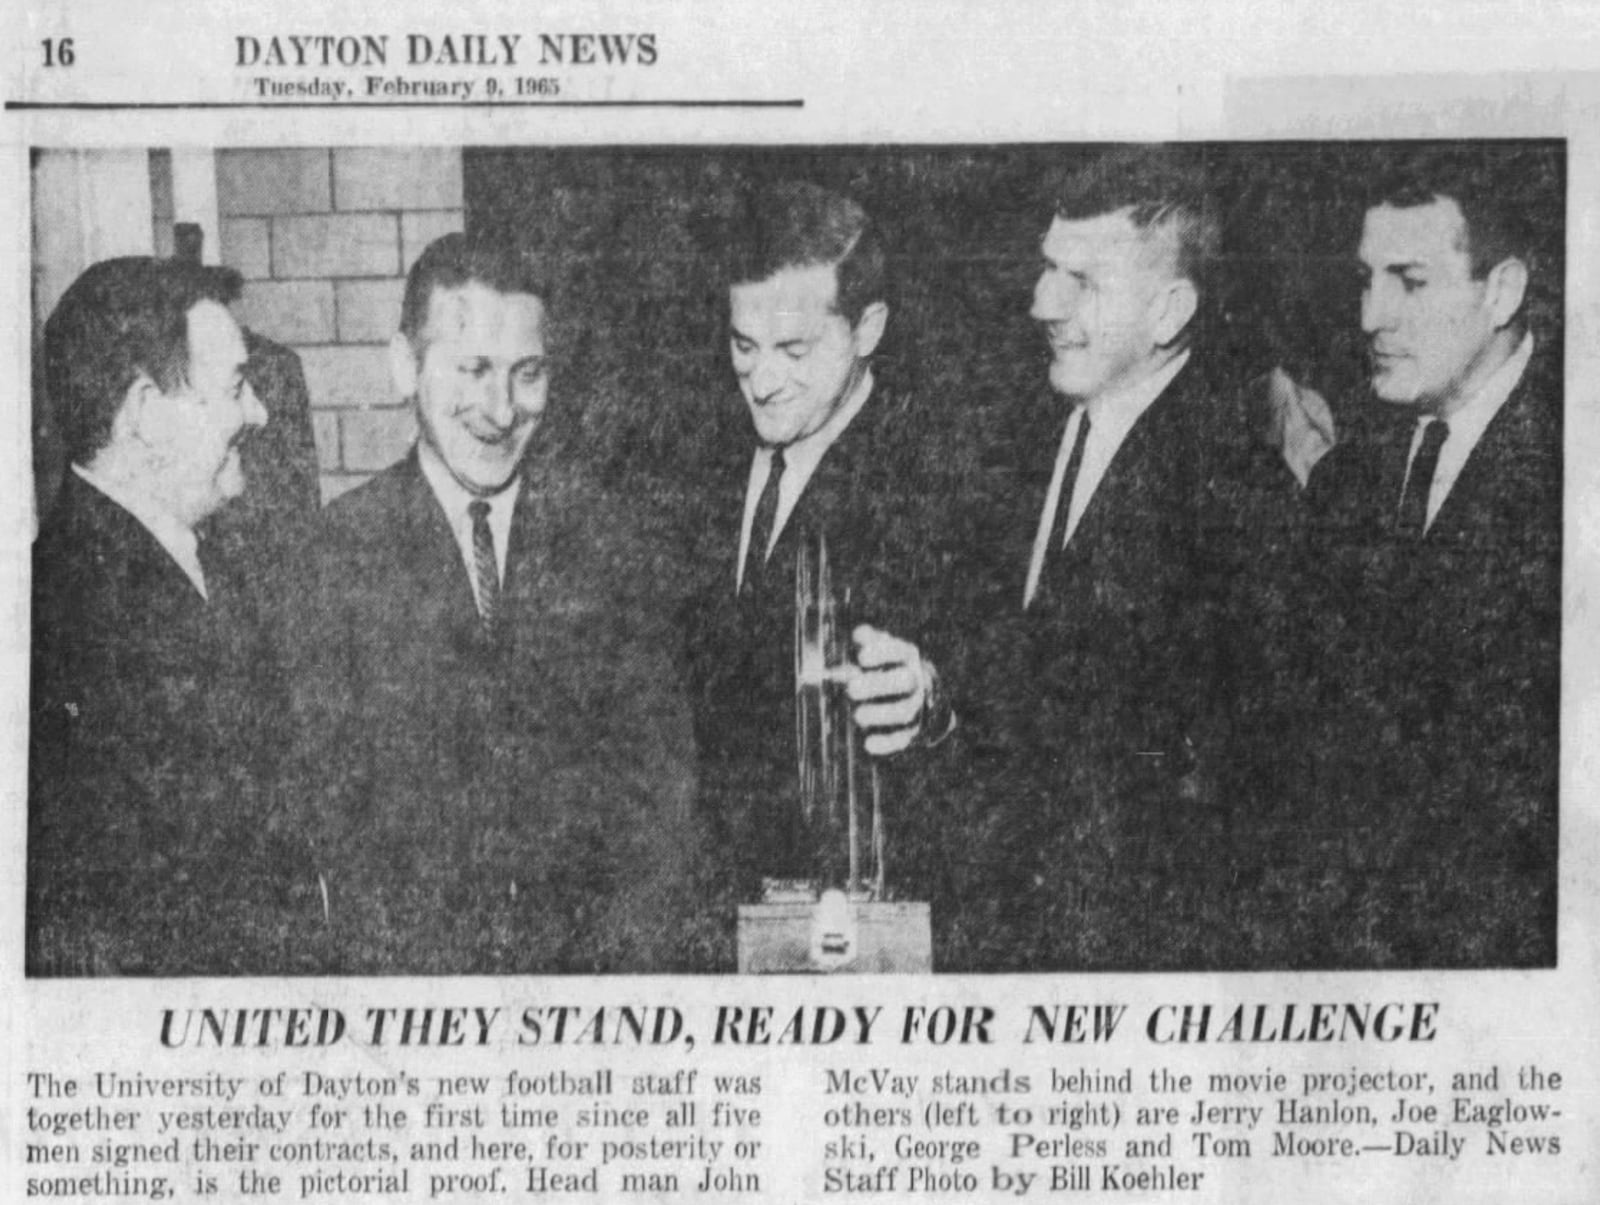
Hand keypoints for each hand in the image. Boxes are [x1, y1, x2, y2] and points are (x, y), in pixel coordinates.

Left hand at [846, 624, 930, 755]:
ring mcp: (917, 707)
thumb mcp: (886, 650)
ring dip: (880, 715)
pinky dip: (886, 743)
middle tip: (851, 688)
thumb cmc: (893, 668)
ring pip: (904, 712)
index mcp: (907, 658)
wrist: (927, 699)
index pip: (899, 652)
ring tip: (858, 715)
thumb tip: (859, 634)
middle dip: (878, 685)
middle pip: (904, 682)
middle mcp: (916, 681)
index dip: (882, 653)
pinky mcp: (913, 732)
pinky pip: (902, 739)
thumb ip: (870, 640)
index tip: (861, 657)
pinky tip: (868, 744)